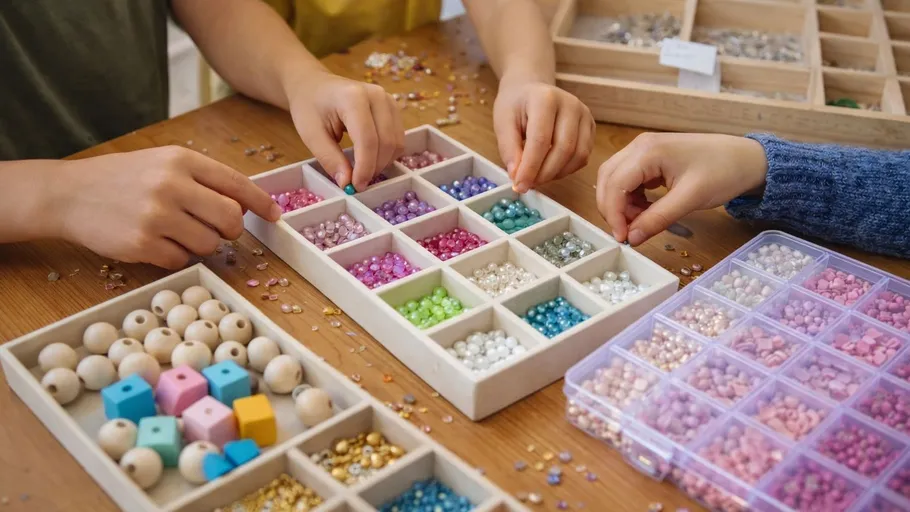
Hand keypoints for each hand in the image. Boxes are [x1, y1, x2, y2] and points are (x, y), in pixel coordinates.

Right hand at [53, 146, 280, 268]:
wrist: (68, 194)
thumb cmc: (122, 179)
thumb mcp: (163, 163)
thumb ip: (203, 179)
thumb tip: (245, 205)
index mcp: (181, 160)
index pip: (236, 184)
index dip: (261, 203)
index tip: (274, 215)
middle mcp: (171, 185)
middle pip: (230, 218)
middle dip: (230, 229)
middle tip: (216, 229)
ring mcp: (156, 215)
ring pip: (209, 244)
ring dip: (202, 245)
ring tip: (178, 233)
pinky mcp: (142, 243)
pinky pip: (181, 260)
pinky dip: (175, 257)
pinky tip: (157, 243)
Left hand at [287, 70, 403, 191]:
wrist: (314, 85)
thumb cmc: (310, 106)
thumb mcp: (311, 135)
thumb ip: (330, 159)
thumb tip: (347, 183)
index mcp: (353, 98)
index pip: (367, 140)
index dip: (364, 168)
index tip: (356, 186)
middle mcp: (377, 96)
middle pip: (386, 142)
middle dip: (374, 168)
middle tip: (358, 183)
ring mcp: (388, 100)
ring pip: (396, 142)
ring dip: (382, 163)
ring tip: (362, 171)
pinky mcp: (393, 108)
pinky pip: (398, 138)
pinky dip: (387, 155)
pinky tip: (370, 159)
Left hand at [494, 78, 594, 192]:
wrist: (530, 90)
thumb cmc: (515, 106)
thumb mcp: (503, 123)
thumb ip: (509, 150)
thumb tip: (518, 176)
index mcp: (545, 98)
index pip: (541, 140)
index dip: (531, 167)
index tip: (520, 186)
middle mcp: (571, 104)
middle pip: (564, 149)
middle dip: (544, 173)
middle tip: (528, 185)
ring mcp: (584, 115)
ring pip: (578, 155)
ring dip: (556, 174)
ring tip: (537, 178)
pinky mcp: (591, 126)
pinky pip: (583, 156)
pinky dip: (566, 170)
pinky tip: (550, 170)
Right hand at [596, 133, 768, 245]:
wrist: (747, 158)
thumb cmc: (723, 172)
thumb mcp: (689, 199)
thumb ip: (657, 219)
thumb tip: (631, 239)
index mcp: (647, 151)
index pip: (615, 184)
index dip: (613, 214)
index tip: (622, 238)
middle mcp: (639, 146)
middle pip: (608, 179)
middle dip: (612, 209)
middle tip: (627, 233)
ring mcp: (643, 150)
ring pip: (615, 179)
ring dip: (620, 204)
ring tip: (640, 221)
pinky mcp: (650, 158)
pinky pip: (627, 179)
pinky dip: (630, 198)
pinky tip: (645, 210)